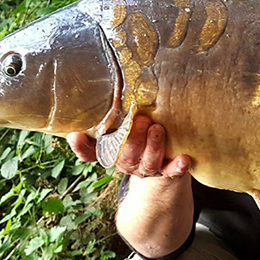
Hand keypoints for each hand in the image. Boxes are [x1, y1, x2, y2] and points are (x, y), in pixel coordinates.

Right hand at [66, 115, 191, 177]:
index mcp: (110, 151)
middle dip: (133, 138)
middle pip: (125, 156)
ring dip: (153, 146)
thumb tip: (100, 88)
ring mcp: (146, 167)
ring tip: (158, 129)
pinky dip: (178, 166)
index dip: (81, 146)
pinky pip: (172, 171)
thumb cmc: (137, 133)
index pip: (90, 152)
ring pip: (148, 162)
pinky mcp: (167, 170)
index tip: (75, 136)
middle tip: (141, 119)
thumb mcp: (120, 125)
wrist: (162, 159)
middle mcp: (126, 162)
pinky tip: (185, 158)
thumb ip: (110, 113)